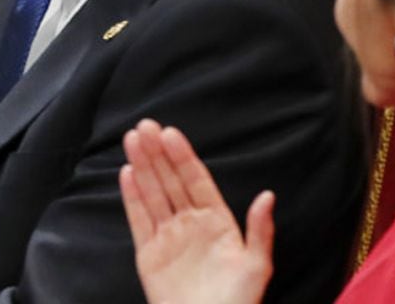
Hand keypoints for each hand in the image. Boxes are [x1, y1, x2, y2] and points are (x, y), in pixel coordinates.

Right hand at [119, 119, 273, 303]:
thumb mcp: (257, 268)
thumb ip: (260, 231)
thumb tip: (268, 195)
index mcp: (217, 223)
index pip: (197, 181)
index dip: (183, 157)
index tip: (170, 133)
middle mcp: (190, 224)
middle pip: (170, 181)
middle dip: (158, 153)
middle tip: (145, 126)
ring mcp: (168, 237)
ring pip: (152, 193)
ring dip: (142, 166)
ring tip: (132, 139)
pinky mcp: (149, 253)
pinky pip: (138, 219)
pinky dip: (131, 196)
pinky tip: (126, 174)